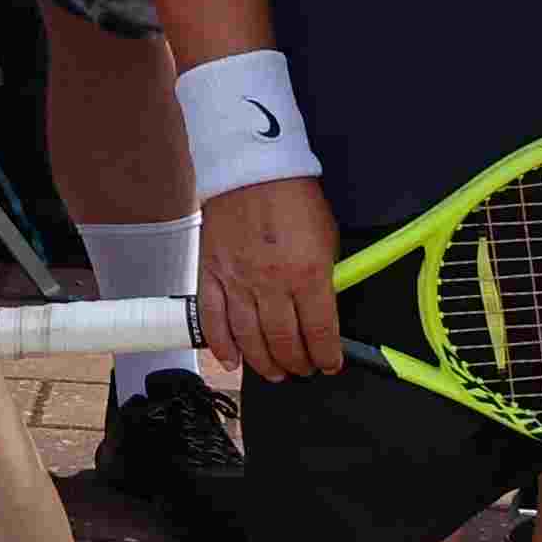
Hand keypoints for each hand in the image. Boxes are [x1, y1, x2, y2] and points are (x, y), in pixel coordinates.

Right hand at [196, 177, 346, 377]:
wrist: (251, 169)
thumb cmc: (293, 198)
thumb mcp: (327, 239)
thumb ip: (325, 277)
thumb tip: (324, 310)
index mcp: (308, 273)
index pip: (321, 332)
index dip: (327, 356)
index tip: (330, 364)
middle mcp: (271, 283)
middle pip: (284, 342)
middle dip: (298, 363)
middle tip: (302, 369)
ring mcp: (237, 281)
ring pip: (249, 339)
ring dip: (264, 363)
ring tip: (275, 372)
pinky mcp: (211, 274)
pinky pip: (213, 319)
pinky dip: (222, 345)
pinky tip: (232, 360)